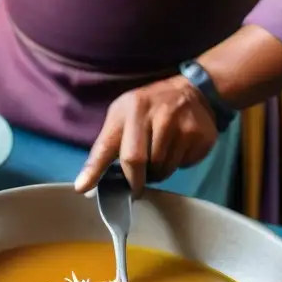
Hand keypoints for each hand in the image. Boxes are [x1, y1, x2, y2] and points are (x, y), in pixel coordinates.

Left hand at [73, 75, 218, 194]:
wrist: (191, 92)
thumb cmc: (148, 108)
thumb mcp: (123, 115)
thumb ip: (105, 146)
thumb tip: (86, 184)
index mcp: (129, 109)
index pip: (107, 144)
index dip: (94, 169)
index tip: (82, 189)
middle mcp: (154, 115)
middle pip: (136, 161)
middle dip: (133, 181)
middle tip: (135, 187)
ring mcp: (180, 125)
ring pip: (161, 168)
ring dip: (156, 173)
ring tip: (158, 157)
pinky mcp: (199, 137)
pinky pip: (182, 165)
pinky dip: (175, 165)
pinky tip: (176, 149)